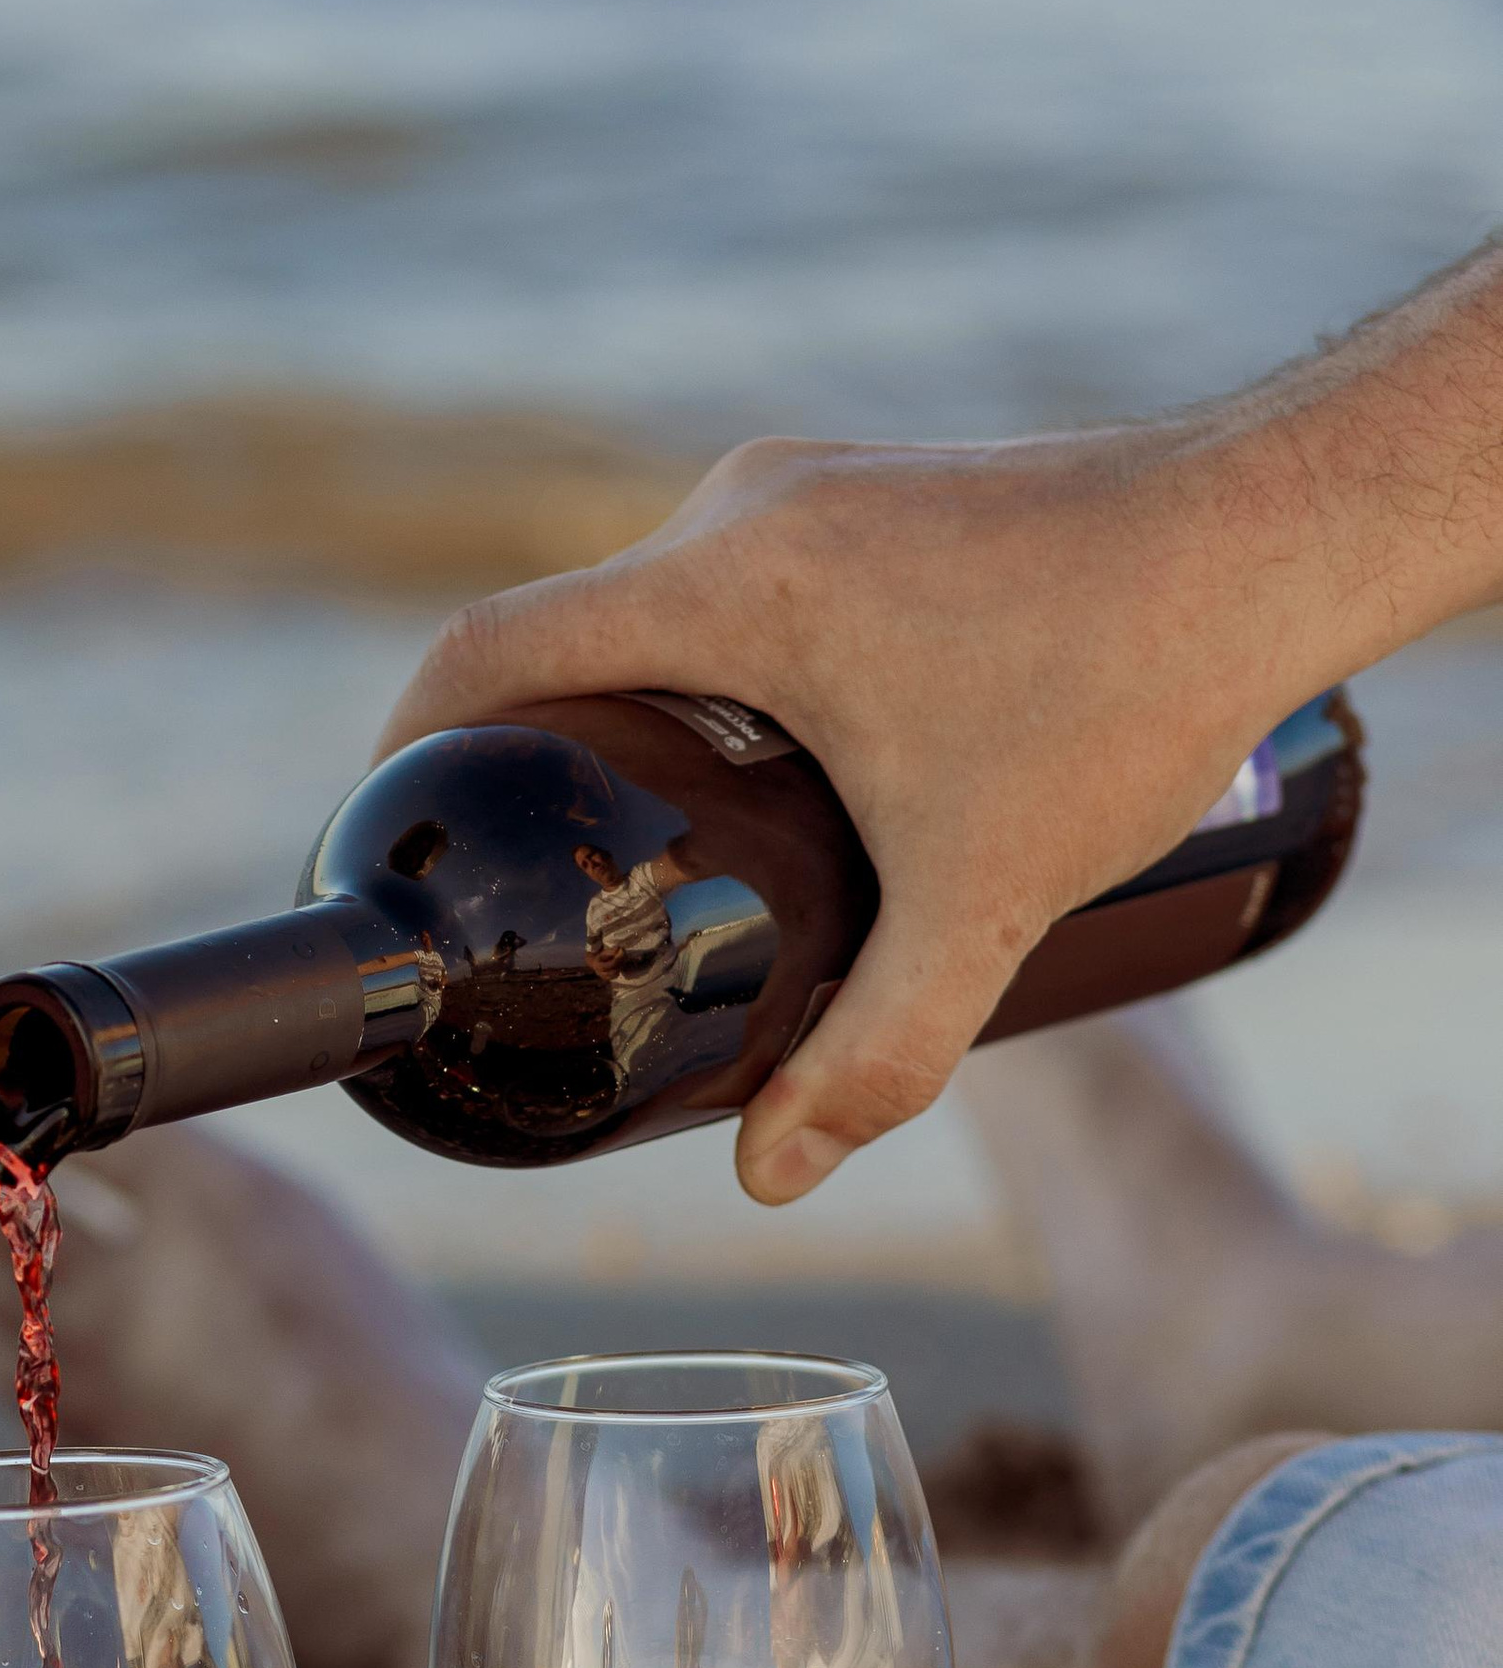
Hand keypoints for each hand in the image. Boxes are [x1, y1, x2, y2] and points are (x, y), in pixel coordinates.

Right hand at [377, 425, 1301, 1202]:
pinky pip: (732, 585)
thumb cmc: (1132, 685)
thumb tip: (769, 1179)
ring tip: (645, 856)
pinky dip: (706, 678)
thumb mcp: (989, 900)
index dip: (406, 744)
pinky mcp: (866, 494)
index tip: (393, 835)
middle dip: (535, 766)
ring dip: (632, 722)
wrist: (1274, 534)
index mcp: (729, 583)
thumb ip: (875, 1048)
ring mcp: (810, 488)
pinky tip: (765, 781)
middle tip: (537, 894)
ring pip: (657, 612)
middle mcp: (746, 508)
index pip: (487, 648)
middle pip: (567, 641)